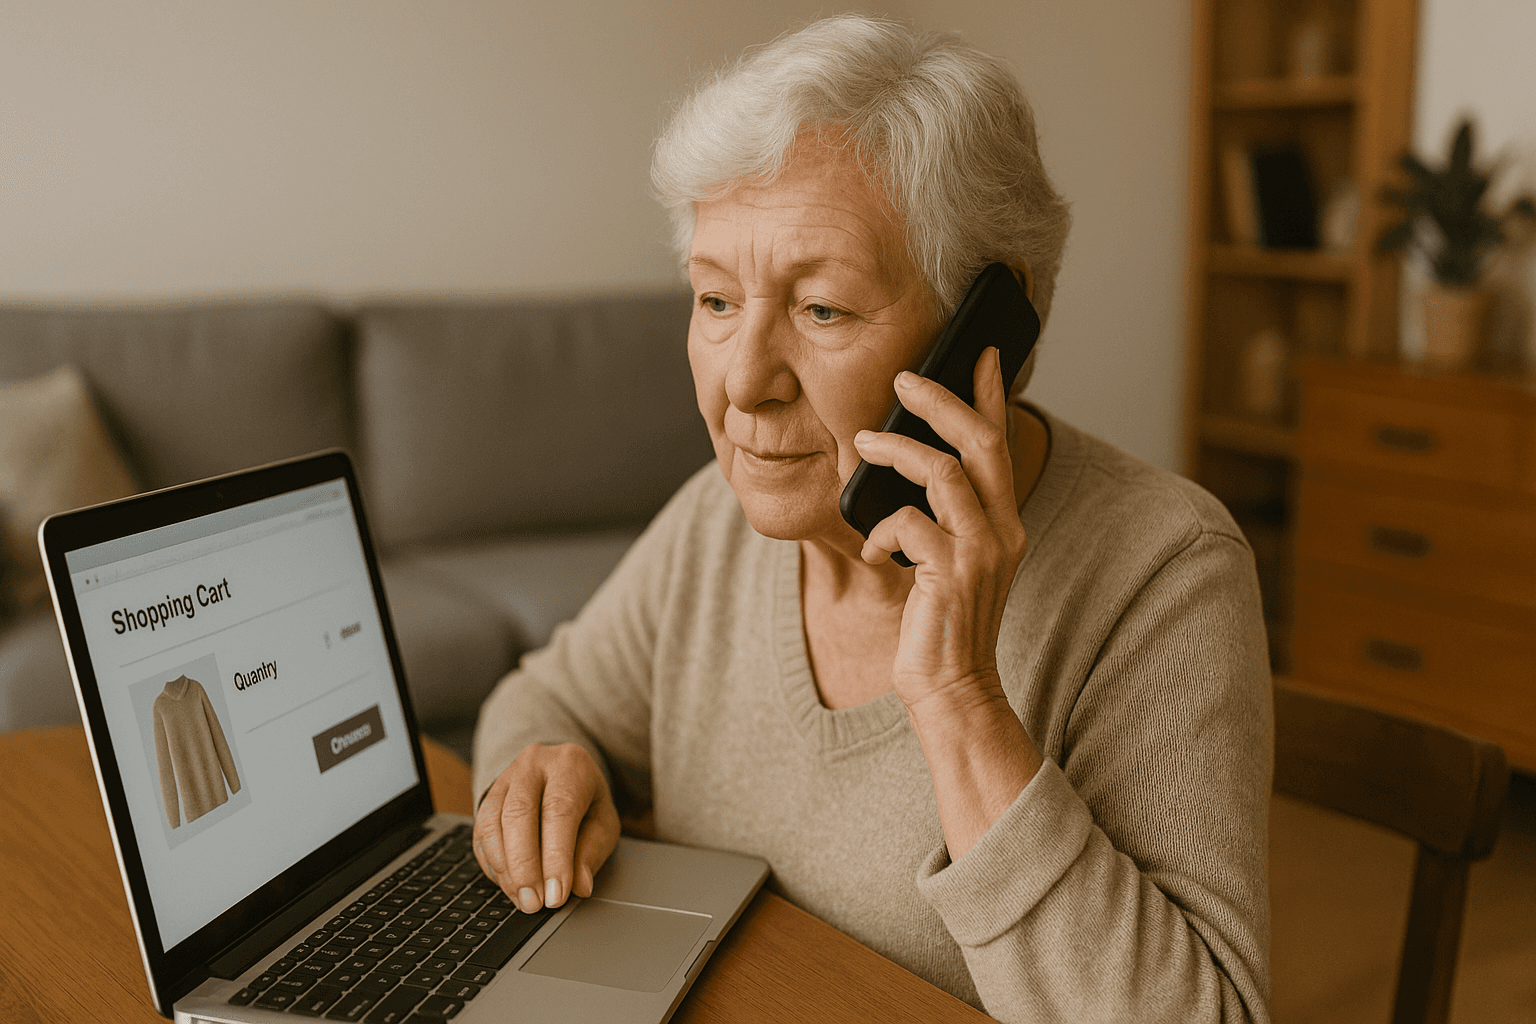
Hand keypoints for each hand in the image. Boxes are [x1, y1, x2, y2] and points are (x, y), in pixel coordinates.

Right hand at [472, 741, 619, 913]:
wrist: (560, 772)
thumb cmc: (586, 801)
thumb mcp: (603, 821)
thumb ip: (592, 851)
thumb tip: (579, 886)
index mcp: (569, 764)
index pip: (559, 810)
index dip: (556, 857)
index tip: (556, 895)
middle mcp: (533, 765)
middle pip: (518, 814)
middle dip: (524, 867)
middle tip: (534, 903)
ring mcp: (505, 779)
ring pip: (492, 824)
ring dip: (505, 869)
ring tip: (522, 899)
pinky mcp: (486, 798)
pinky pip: (481, 834)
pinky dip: (493, 865)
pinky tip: (510, 885)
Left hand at [851, 347, 1027, 713]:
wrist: (952, 690)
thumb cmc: (940, 627)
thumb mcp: (946, 563)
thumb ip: (939, 520)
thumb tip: (904, 472)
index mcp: (1003, 523)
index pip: (1000, 445)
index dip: (990, 395)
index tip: (979, 353)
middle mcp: (1002, 531)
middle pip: (980, 441)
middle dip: (942, 400)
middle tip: (904, 378)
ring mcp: (980, 552)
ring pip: (943, 471)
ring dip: (897, 450)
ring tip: (861, 444)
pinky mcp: (951, 575)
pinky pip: (909, 523)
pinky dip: (882, 529)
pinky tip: (873, 551)